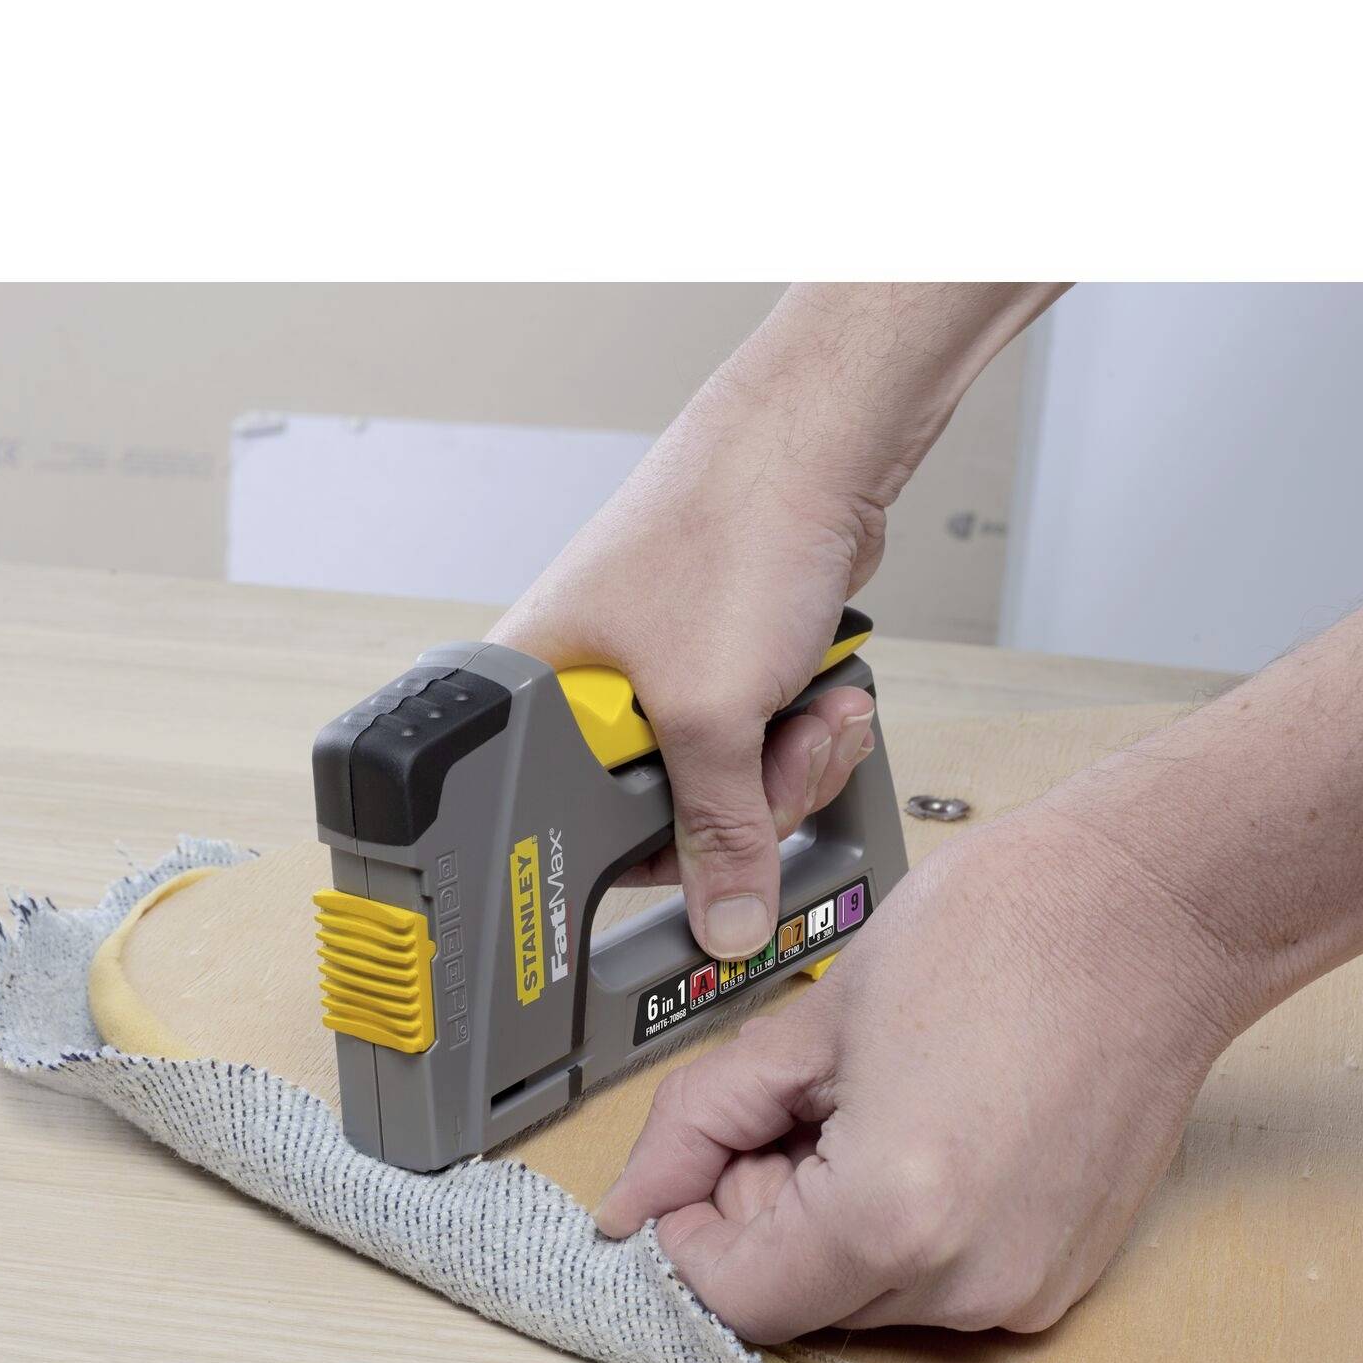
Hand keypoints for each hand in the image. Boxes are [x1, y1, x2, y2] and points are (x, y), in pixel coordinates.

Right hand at [488, 283, 1062, 961]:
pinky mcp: (722, 662)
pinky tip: (824, 696)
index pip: (570, 832)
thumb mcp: (713, 710)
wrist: (820, 443)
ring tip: (812, 712)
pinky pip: (759, 742)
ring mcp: (658, 675)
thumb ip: (718, 832)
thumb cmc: (730, 526)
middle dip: (747, 802)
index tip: (704, 867)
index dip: (648, 858)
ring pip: (724, 783)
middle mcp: (588, 687)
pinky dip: (803, 732)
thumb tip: (724, 919)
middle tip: (776, 763)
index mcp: (537, 693)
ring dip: (790, 765)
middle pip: (661, 817)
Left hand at [594, 809, 1248, 1342]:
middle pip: (795, 1301)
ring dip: (827, 1219)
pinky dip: (897, 1226)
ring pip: (860, 1295)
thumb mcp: (807, 1024)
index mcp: (891, 1219)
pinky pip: (933, 1282)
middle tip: (792, 1102)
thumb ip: (699, 1123)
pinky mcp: (1060, 1277)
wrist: (1153, 914)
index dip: (690, 1231)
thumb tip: (629, 1202)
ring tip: (867, 1103)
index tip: (699, 1160)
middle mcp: (965, 1282)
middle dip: (761, 1213)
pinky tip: (924, 1128)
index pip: (733, 1297)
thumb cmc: (999, 935)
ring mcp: (1025, 1290)